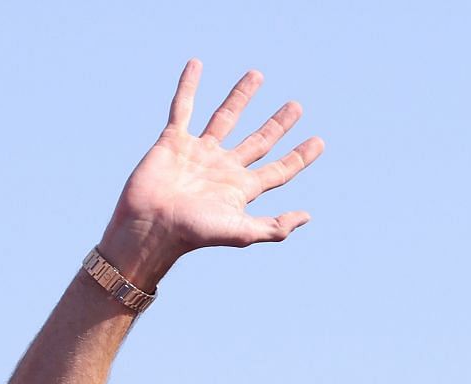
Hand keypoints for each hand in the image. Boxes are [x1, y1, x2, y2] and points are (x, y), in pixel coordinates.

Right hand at [99, 60, 325, 290]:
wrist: (151, 225)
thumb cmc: (194, 233)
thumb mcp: (241, 232)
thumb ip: (274, 226)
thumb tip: (307, 216)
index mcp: (242, 188)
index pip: (278, 169)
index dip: (299, 157)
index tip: (319, 142)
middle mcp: (224, 168)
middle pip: (258, 140)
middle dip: (277, 124)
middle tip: (296, 106)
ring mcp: (199, 152)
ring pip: (225, 117)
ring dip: (241, 96)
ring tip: (257, 75)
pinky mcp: (174, 140)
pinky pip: (183, 107)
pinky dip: (188, 86)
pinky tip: (196, 64)